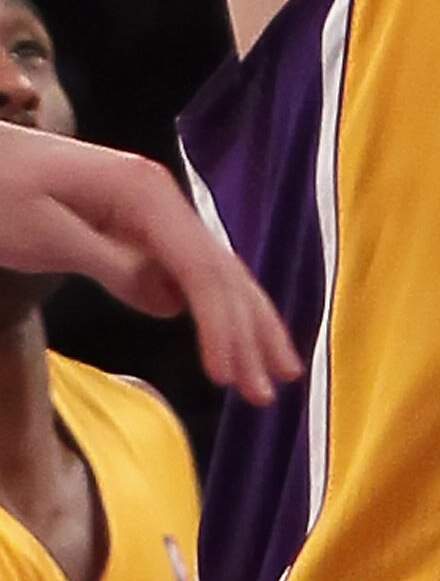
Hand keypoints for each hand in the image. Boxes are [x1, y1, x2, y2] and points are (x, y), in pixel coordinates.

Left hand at [0, 128, 299, 405]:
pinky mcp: (137, 222)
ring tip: (268, 371)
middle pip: (220, 268)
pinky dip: (211, 306)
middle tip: (272, 387)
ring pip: (211, 268)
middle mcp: (161, 197)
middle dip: (251, 328)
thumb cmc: (0, 192)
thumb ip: (110, 264)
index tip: (229, 378)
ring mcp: (152, 208)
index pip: (198, 269)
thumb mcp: (44, 234)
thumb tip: (171, 302)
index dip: (220, 325)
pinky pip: (185, 268)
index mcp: (145, 194)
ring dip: (242, 321)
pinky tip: (227, 336)